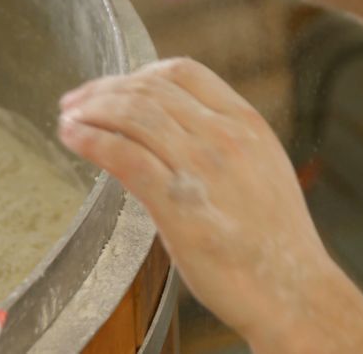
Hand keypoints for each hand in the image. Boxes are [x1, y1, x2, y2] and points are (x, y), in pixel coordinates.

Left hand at [56, 59, 332, 345]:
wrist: (294, 290)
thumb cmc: (277, 241)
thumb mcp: (262, 169)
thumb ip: (225, 143)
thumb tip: (178, 131)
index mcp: (246, 124)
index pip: (183, 72)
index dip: (139, 73)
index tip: (114, 85)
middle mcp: (225, 137)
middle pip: (150, 90)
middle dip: (104, 90)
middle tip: (76, 100)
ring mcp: (203, 168)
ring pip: (133, 116)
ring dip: (91, 111)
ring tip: (69, 118)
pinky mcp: (179, 205)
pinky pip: (125, 156)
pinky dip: (92, 140)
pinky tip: (74, 138)